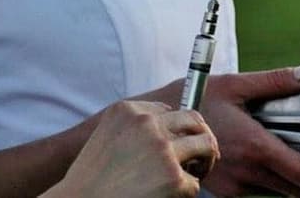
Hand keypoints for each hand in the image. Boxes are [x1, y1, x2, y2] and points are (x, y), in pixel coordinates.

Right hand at [46, 100, 217, 197]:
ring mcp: (162, 149)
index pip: (171, 111)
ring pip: (206, 145)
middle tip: (201, 157)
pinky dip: (186, 192)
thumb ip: (137, 128)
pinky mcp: (174, 178)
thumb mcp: (109, 138)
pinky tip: (167, 196)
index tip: (178, 143)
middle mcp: (146, 124)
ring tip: (193, 174)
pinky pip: (195, 182)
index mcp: (128, 110)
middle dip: (202, 138)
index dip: (179, 129)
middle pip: (194, 120)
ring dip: (205, 160)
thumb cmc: (93, 178)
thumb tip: (177, 131)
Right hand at [195, 65, 299, 197]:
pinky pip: (263, 192)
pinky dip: (281, 185)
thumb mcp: (234, 85)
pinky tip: (286, 169)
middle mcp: (249, 174)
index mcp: (256, 148)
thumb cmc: (192, 100)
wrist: (154, 128)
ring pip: (283, 194)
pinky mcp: (228, 192)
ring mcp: (237, 187)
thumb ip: (276, 82)